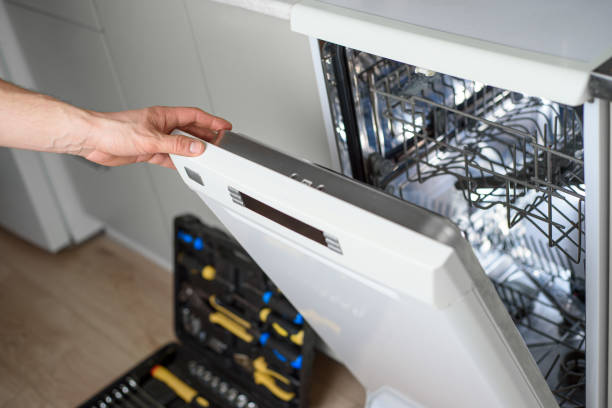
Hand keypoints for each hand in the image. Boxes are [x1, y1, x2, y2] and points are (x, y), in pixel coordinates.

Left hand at [80, 106, 231, 168]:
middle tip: (220, 143)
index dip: (211, 121)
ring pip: (180, 145)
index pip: (194, 116)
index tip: (224, 127)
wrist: (92, 140)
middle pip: (190, 130)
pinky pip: (168, 157)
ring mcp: (154, 138)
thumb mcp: (151, 139)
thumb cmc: (113, 130)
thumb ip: (176, 145)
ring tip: (206, 157)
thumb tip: (196, 148)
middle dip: (206, 137)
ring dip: (192, 151)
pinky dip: (178, 162)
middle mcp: (160, 126)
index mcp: (163, 116)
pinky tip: (185, 167)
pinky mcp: (147, 151)